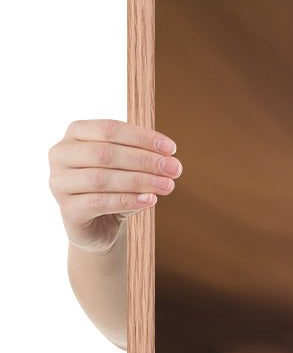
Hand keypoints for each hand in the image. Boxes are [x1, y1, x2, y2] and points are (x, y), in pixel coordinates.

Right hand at [48, 119, 182, 252]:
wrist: (100, 223)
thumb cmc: (116, 186)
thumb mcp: (129, 166)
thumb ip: (143, 157)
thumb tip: (168, 160)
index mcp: (76, 134)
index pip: (109, 129)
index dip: (142, 137)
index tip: (171, 149)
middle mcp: (61, 155)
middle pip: (105, 153)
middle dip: (145, 160)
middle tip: (174, 169)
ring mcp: (58, 183)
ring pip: (102, 179)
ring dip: (140, 181)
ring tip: (168, 185)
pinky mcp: (67, 210)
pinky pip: (99, 203)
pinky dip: (128, 200)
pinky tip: (150, 200)